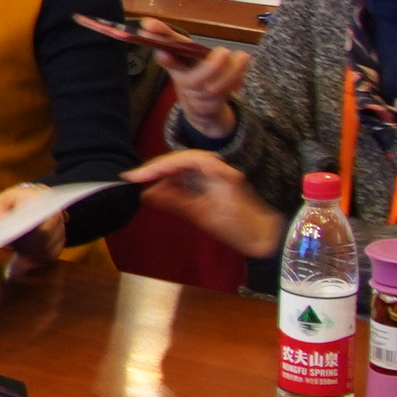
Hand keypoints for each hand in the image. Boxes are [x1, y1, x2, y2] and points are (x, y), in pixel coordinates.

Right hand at [126, 146, 277, 260]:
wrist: (264, 236)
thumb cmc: (239, 226)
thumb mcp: (203, 214)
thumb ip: (174, 200)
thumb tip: (147, 194)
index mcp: (215, 169)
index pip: (179, 160)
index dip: (155, 167)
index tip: (135, 177)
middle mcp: (214, 166)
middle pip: (178, 160)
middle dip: (155, 169)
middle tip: (132, 179)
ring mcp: (213, 174)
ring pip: (180, 168)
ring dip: (161, 176)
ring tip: (140, 184)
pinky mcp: (211, 183)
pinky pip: (187, 178)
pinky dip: (171, 184)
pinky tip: (158, 191)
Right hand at [156, 40, 252, 129]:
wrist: (200, 107)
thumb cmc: (190, 71)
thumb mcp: (181, 52)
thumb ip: (166, 36)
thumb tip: (147, 24)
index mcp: (177, 71)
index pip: (170, 64)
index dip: (168, 60)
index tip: (163, 52)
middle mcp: (187, 87)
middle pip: (194, 81)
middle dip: (210, 68)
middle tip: (224, 52)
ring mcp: (201, 98)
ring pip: (215, 88)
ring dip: (231, 73)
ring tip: (243, 56)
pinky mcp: (215, 105)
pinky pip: (227, 93)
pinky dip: (236, 79)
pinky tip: (244, 64)